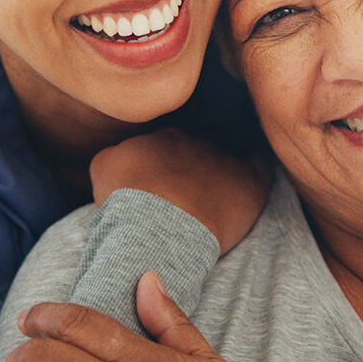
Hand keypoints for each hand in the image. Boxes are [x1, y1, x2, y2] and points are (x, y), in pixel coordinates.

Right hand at [90, 128, 270, 253]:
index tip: (157, 188)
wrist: (158, 224)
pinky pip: (259, 168)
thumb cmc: (127, 201)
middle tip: (181, 200)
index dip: (162, 167)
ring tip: (210, 201)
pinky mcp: (249, 183)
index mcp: (164, 137)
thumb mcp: (103, 166)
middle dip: (190, 171)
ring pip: (225, 161)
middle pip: (196, 153)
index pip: (166, 145)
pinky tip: (252, 178)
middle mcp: (197, 142)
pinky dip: (256, 171)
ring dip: (219, 176)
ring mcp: (224, 161)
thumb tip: (123, 156)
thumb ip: (117, 153)